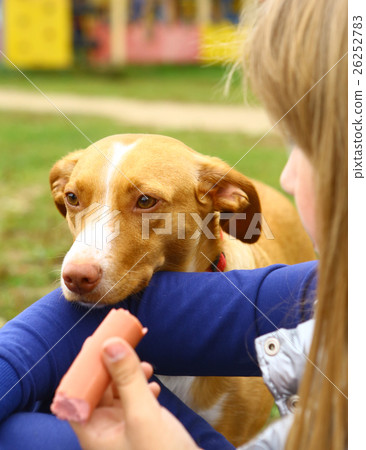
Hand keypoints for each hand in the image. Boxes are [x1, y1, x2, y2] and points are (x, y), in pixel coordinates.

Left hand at [69, 337, 198, 449]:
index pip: (77, 394)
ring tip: (146, 367)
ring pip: (119, 393)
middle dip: (111, 367)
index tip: (96, 344)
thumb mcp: (144, 415)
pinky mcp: (140, 428)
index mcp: (94, 433)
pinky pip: (135, 401)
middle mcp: (104, 431)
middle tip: (123, 343)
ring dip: (129, 376)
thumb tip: (110, 343)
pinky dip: (142, 388)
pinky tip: (154, 385)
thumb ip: (127, 379)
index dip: (84, 368)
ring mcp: (122, 429)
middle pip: (99, 390)